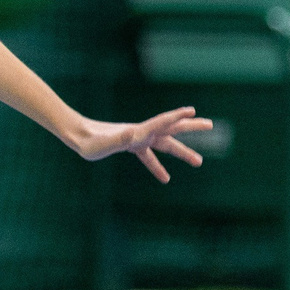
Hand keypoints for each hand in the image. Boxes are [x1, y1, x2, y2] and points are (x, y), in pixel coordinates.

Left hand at [66, 106, 212, 181]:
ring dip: (182, 151)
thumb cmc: (88, 142)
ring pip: (165, 143)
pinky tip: (165, 178)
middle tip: (211, 125)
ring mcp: (137, 139)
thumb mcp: (102, 143)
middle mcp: (140, 133)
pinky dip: (158, 166)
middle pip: (170, 129)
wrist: (77, 137)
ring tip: (200, 161)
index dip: (176, 117)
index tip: (191, 111)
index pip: (160, 123)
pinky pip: (149, 157)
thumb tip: (133, 135)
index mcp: (137, 132)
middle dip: (191, 127)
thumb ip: (118, 140)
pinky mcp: (131, 146)